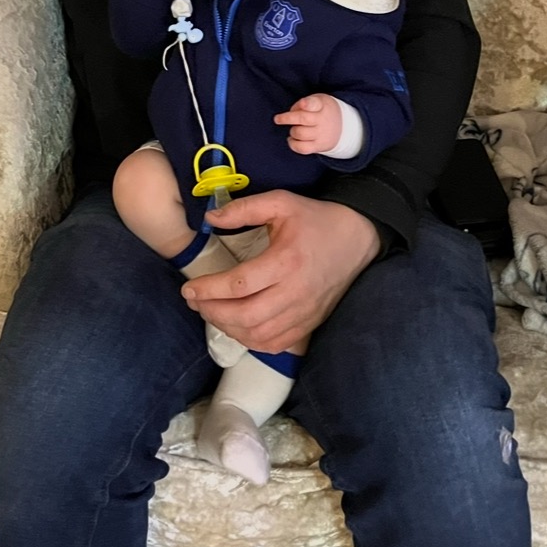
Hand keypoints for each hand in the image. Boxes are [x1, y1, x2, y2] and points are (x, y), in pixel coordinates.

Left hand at [181, 193, 380, 353]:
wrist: (358, 238)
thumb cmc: (316, 219)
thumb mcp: (281, 202)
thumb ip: (243, 209)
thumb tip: (209, 218)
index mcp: (285, 260)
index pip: (239, 284)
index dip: (208, 289)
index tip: (189, 289)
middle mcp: (295, 291)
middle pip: (246, 315)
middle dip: (213, 312)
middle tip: (196, 303)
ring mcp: (304, 312)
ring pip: (258, 334)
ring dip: (228, 329)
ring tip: (212, 313)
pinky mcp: (309, 323)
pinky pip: (275, 344)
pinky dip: (251, 341)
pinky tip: (237, 328)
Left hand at [274, 93, 341, 154]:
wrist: (343, 127)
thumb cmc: (323, 110)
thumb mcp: (318, 100)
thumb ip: (303, 103)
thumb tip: (291, 113)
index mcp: (321, 105)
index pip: (314, 104)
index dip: (307, 104)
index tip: (303, 103)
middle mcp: (322, 120)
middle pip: (302, 119)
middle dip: (287, 118)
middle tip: (278, 119)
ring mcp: (321, 134)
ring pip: (299, 133)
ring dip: (292, 131)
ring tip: (294, 128)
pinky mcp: (319, 146)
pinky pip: (302, 148)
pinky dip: (293, 144)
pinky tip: (292, 139)